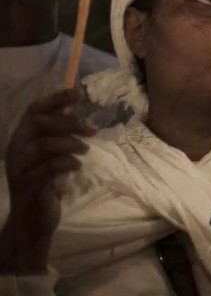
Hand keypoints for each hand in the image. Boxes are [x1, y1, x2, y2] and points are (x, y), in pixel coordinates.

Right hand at [0, 88, 94, 273]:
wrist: (33, 221)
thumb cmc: (44, 184)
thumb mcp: (51, 156)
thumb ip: (58, 136)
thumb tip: (75, 111)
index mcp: (21, 139)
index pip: (33, 111)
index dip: (54, 99)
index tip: (78, 93)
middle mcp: (16, 150)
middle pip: (38, 124)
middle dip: (67, 122)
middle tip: (91, 129)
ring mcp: (20, 169)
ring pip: (42, 145)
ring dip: (69, 143)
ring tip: (86, 148)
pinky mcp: (29, 186)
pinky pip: (48, 168)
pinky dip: (66, 163)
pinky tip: (77, 166)